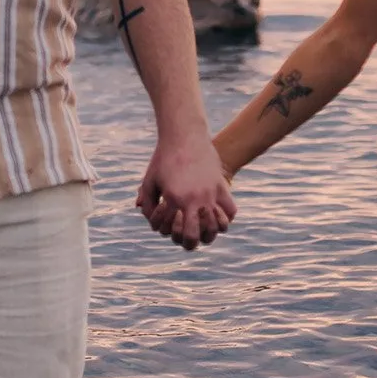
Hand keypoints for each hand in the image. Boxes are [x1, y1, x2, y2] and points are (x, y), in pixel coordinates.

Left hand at [136, 134, 236, 248]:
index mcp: (173, 199)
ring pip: (215, 229)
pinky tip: (214, 213)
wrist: (184, 135)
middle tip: (186, 237)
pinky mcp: (221, 187)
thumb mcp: (149, 180)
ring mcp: (210, 194)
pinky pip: (230, 212)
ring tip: (201, 226)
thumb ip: (147, 202)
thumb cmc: (164, 157)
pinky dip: (224, 218)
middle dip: (187, 242)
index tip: (167, 218)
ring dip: (207, 232)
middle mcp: (193, 200)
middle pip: (193, 238)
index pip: (170, 231)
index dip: (165, 230)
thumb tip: (148, 218)